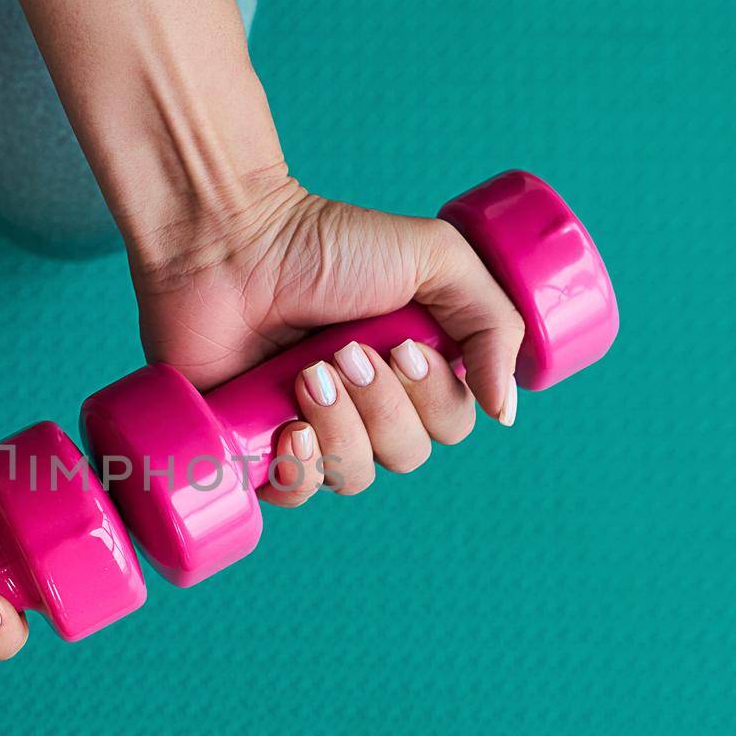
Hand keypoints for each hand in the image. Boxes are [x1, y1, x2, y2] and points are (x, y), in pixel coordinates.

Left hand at [133, 180, 524, 504]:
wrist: (230, 243)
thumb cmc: (325, 242)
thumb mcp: (435, 257)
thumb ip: (493, 323)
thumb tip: (505, 411)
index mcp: (409, 364)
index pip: (450, 423)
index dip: (434, 399)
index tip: (403, 349)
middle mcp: (363, 401)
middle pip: (407, 454)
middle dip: (381, 405)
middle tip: (344, 351)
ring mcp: (308, 424)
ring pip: (355, 476)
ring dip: (339, 429)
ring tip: (306, 374)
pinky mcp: (254, 442)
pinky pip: (293, 493)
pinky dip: (297, 471)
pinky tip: (287, 429)